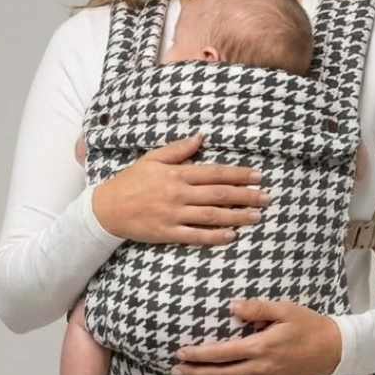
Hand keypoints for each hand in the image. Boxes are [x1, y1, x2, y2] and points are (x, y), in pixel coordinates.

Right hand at [92, 134, 268, 244]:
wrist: (107, 208)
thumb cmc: (130, 181)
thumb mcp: (152, 159)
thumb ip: (178, 149)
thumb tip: (201, 137)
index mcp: (177, 174)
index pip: (215, 173)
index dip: (238, 174)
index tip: (258, 176)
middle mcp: (178, 193)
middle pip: (219, 194)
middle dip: (246, 196)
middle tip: (266, 198)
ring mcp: (174, 214)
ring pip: (212, 215)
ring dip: (237, 216)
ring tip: (257, 217)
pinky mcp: (168, 232)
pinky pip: (195, 235)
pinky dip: (214, 236)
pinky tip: (231, 236)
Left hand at [171, 298, 342, 374]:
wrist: (335, 350)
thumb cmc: (309, 325)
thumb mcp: (284, 309)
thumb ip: (256, 308)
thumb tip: (230, 307)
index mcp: (262, 347)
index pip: (223, 353)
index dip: (200, 355)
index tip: (182, 351)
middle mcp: (262, 367)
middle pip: (221, 374)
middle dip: (196, 373)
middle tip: (175, 370)